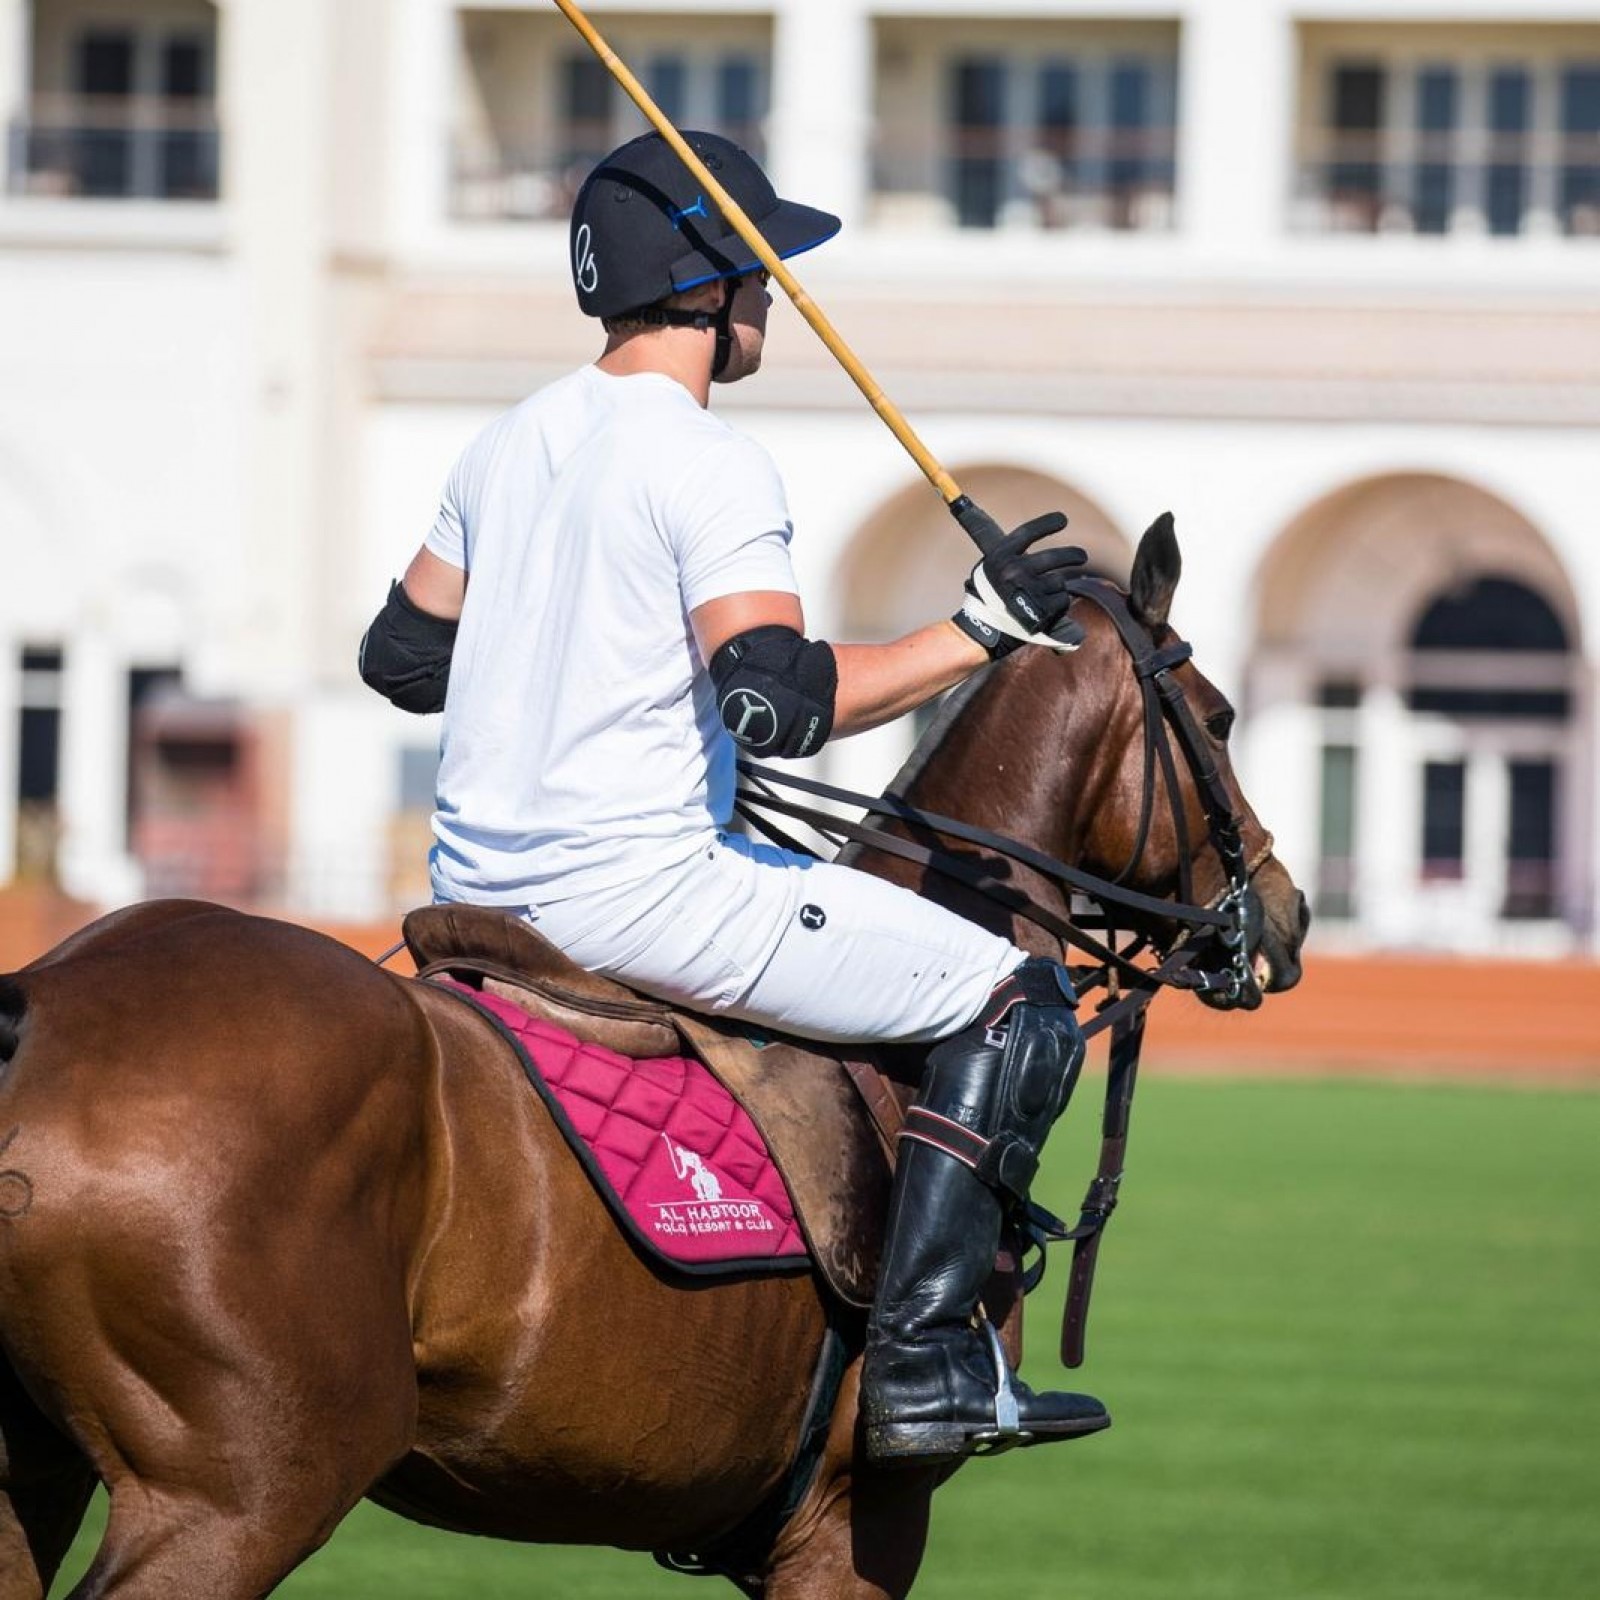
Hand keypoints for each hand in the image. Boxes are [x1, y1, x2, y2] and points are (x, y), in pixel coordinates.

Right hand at [952, 513, 1087, 658]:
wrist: (981, 628)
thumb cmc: (987, 596)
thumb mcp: (991, 568)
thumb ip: (1011, 554)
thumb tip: (1037, 537)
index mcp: (1001, 557)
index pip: (1029, 532)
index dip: (1048, 523)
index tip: (1062, 520)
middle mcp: (1014, 570)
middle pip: (1055, 556)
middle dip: (1073, 555)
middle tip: (1081, 556)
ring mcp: (1028, 590)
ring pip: (1059, 581)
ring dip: (1056, 587)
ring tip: (1043, 596)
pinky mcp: (1041, 609)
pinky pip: (1061, 600)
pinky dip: (1057, 604)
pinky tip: (1045, 609)